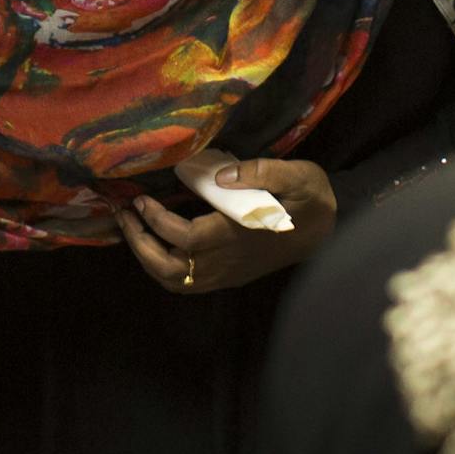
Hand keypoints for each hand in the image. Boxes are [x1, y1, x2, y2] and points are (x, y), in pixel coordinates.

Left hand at [117, 157, 336, 293]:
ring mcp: (227, 274)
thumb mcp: (300, 176)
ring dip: (146, 257)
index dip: (158, 221)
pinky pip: (185, 282)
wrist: (331, 231)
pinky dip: (161, 265)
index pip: (187, 238)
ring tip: (132, 227)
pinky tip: (154, 240)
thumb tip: (221, 176)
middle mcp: (229, 262)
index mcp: (241, 237)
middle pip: (171, 270)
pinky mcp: (228, 276)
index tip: (141, 200)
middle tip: (123, 215)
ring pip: (175, 281)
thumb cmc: (312, 200)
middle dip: (140, 244)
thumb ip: (263, 172)